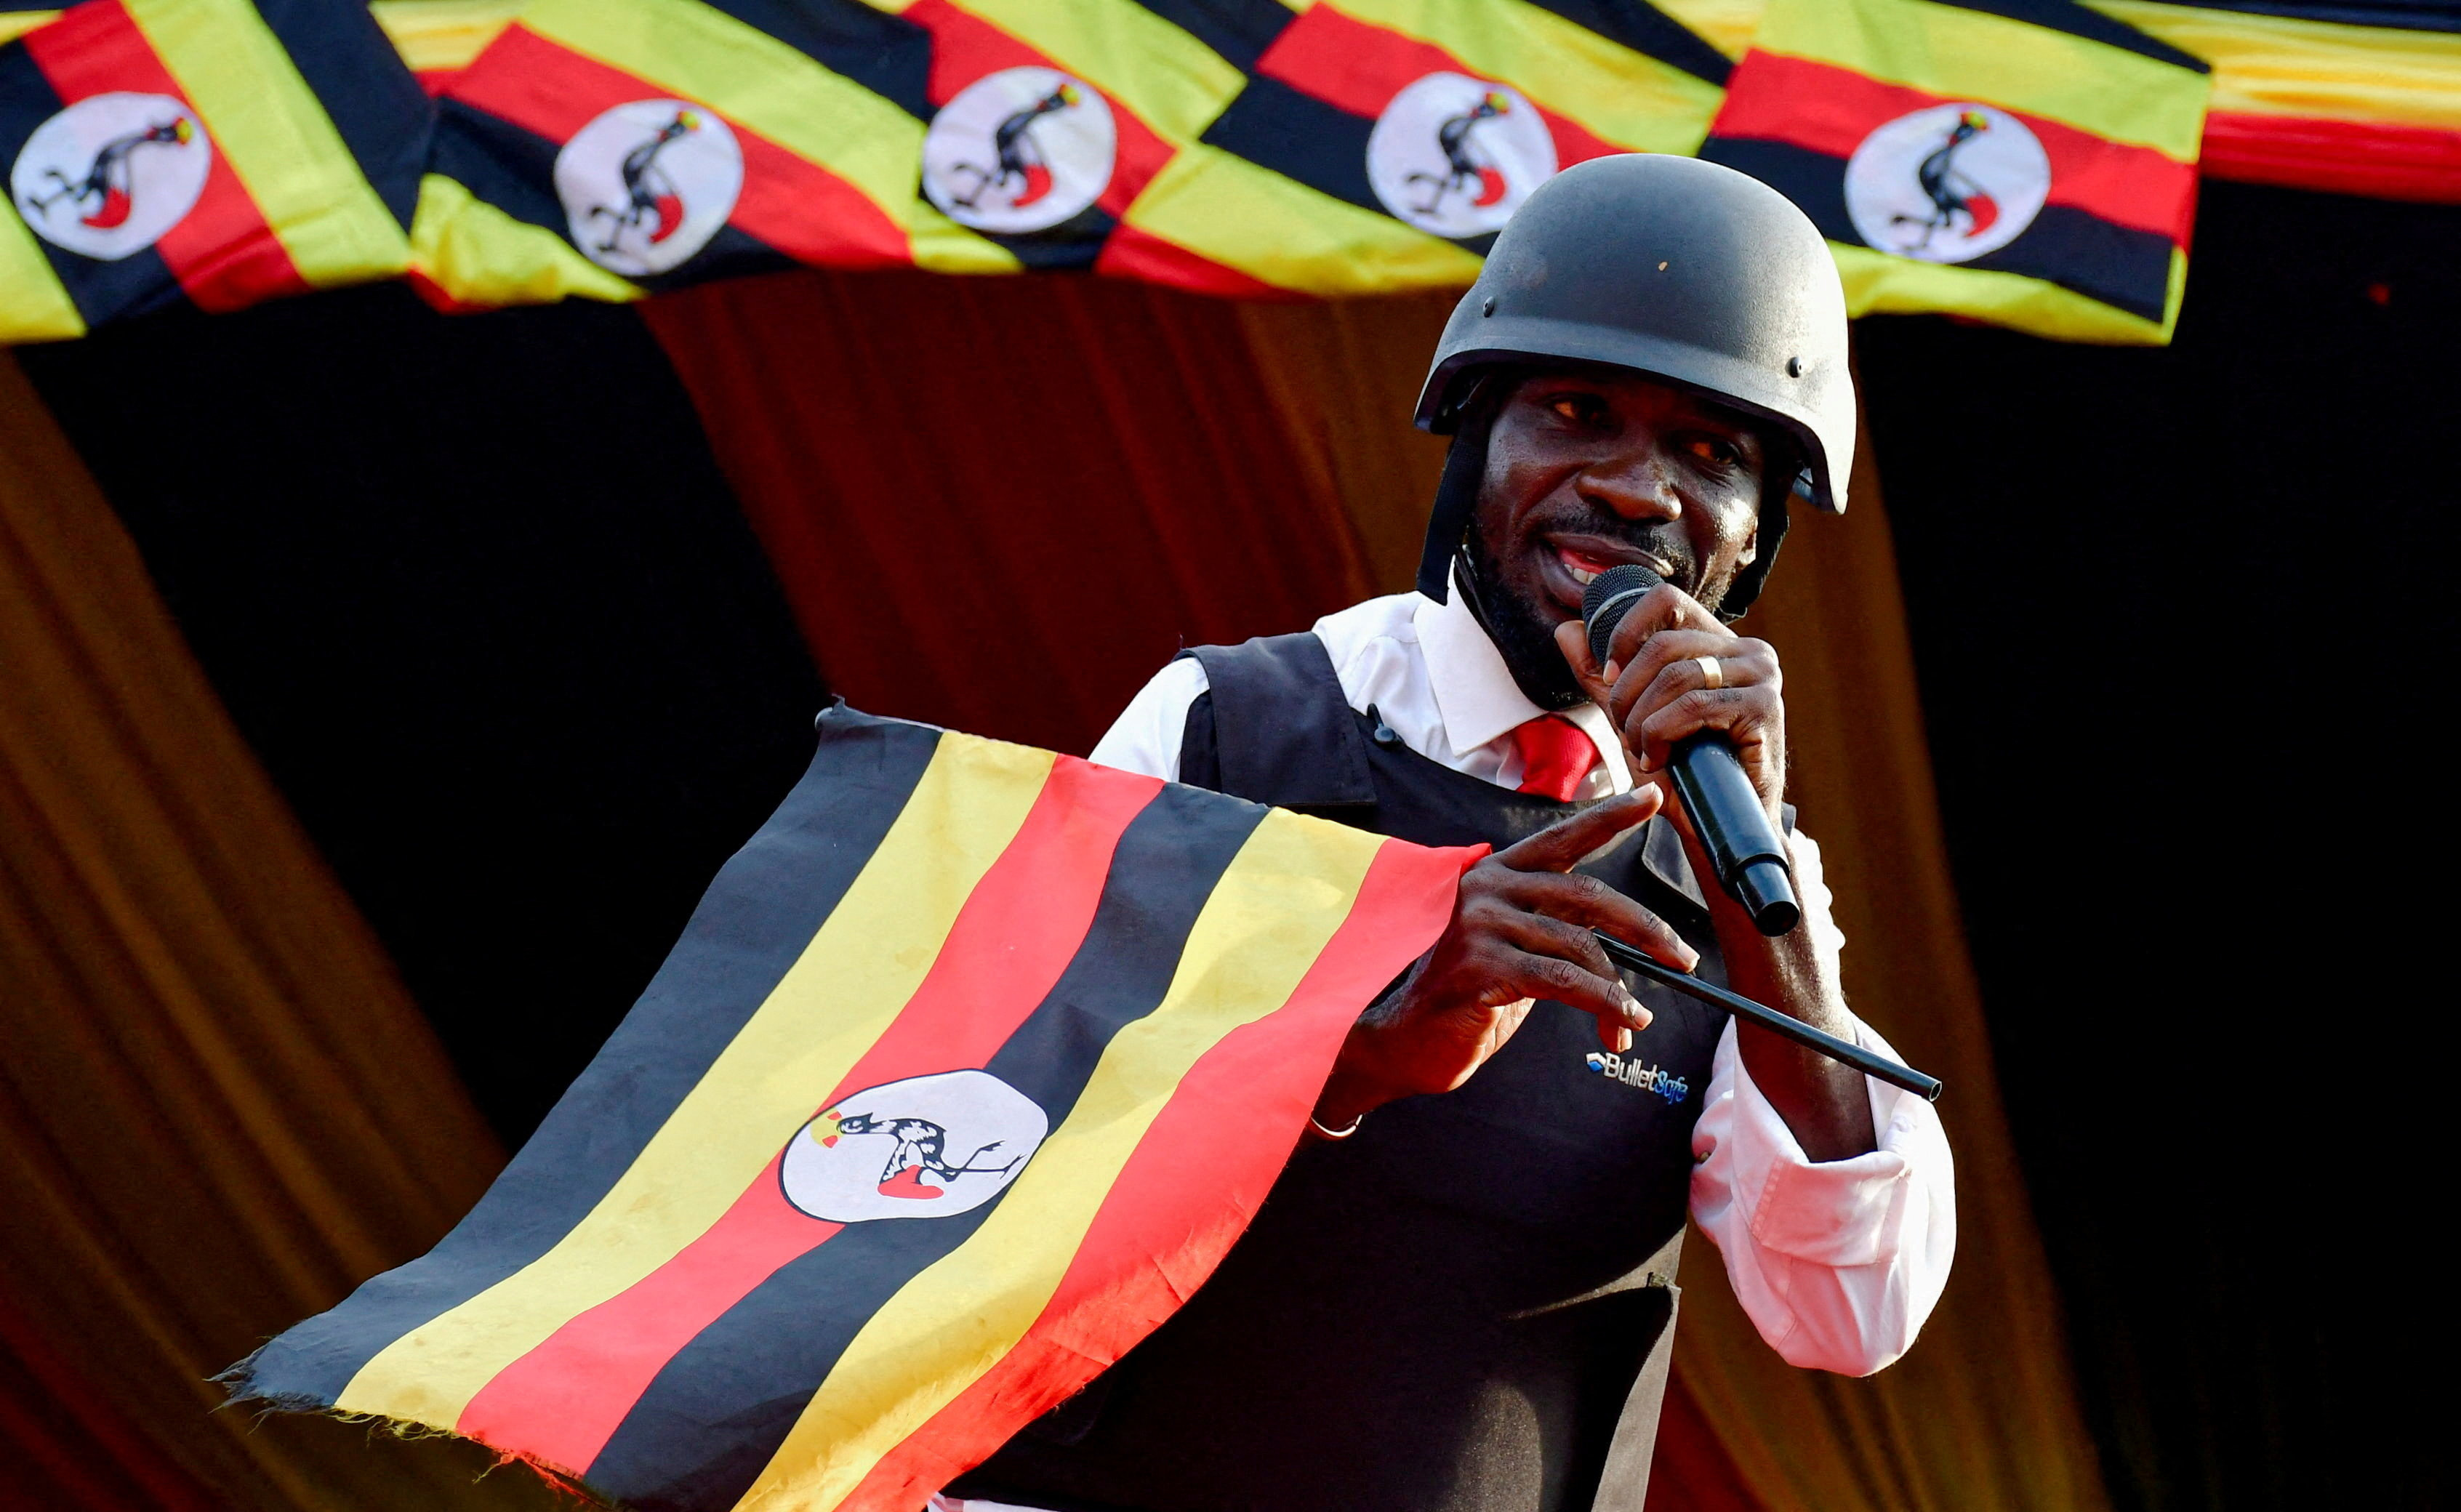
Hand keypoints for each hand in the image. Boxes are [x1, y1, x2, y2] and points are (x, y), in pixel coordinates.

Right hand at [1312, 790, 1696, 1130]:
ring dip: (1619, 988)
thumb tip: (1627, 946)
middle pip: (1587, 895)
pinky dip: (1603, 1003)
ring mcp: (1481, 924)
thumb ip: (1553, 931)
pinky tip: (1621, 1024)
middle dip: (1644, 927)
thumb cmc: (1465, 998)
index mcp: (1497, 876)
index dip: (1610, 816)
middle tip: (1682, 957)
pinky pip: (1564, 980)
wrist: (1404, 1043)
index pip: (1562, 838)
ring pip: (1580, 944)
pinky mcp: (1482, 965)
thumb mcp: (1514, 952)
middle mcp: (1488, 888)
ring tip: (1636, 1019)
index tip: (1653, 795)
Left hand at [1552, 583, 1786, 823]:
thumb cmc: (1680, 773)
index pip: (1665, 600)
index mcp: (1718, 643)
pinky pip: (1692, 705)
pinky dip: (1660, 734)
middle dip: (1626, 694)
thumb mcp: (1632, 717)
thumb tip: (1567, 629)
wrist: (1717, 829)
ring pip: (1675, 676)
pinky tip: (1659, 760)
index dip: (1624, 632)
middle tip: (1625, 733)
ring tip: (1643, 753)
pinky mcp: (1765, 707)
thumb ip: (1602, 677)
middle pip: (1662, 643)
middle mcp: (1747, 651)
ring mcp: (1762, 676)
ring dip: (1641, 721)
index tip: (1608, 677)